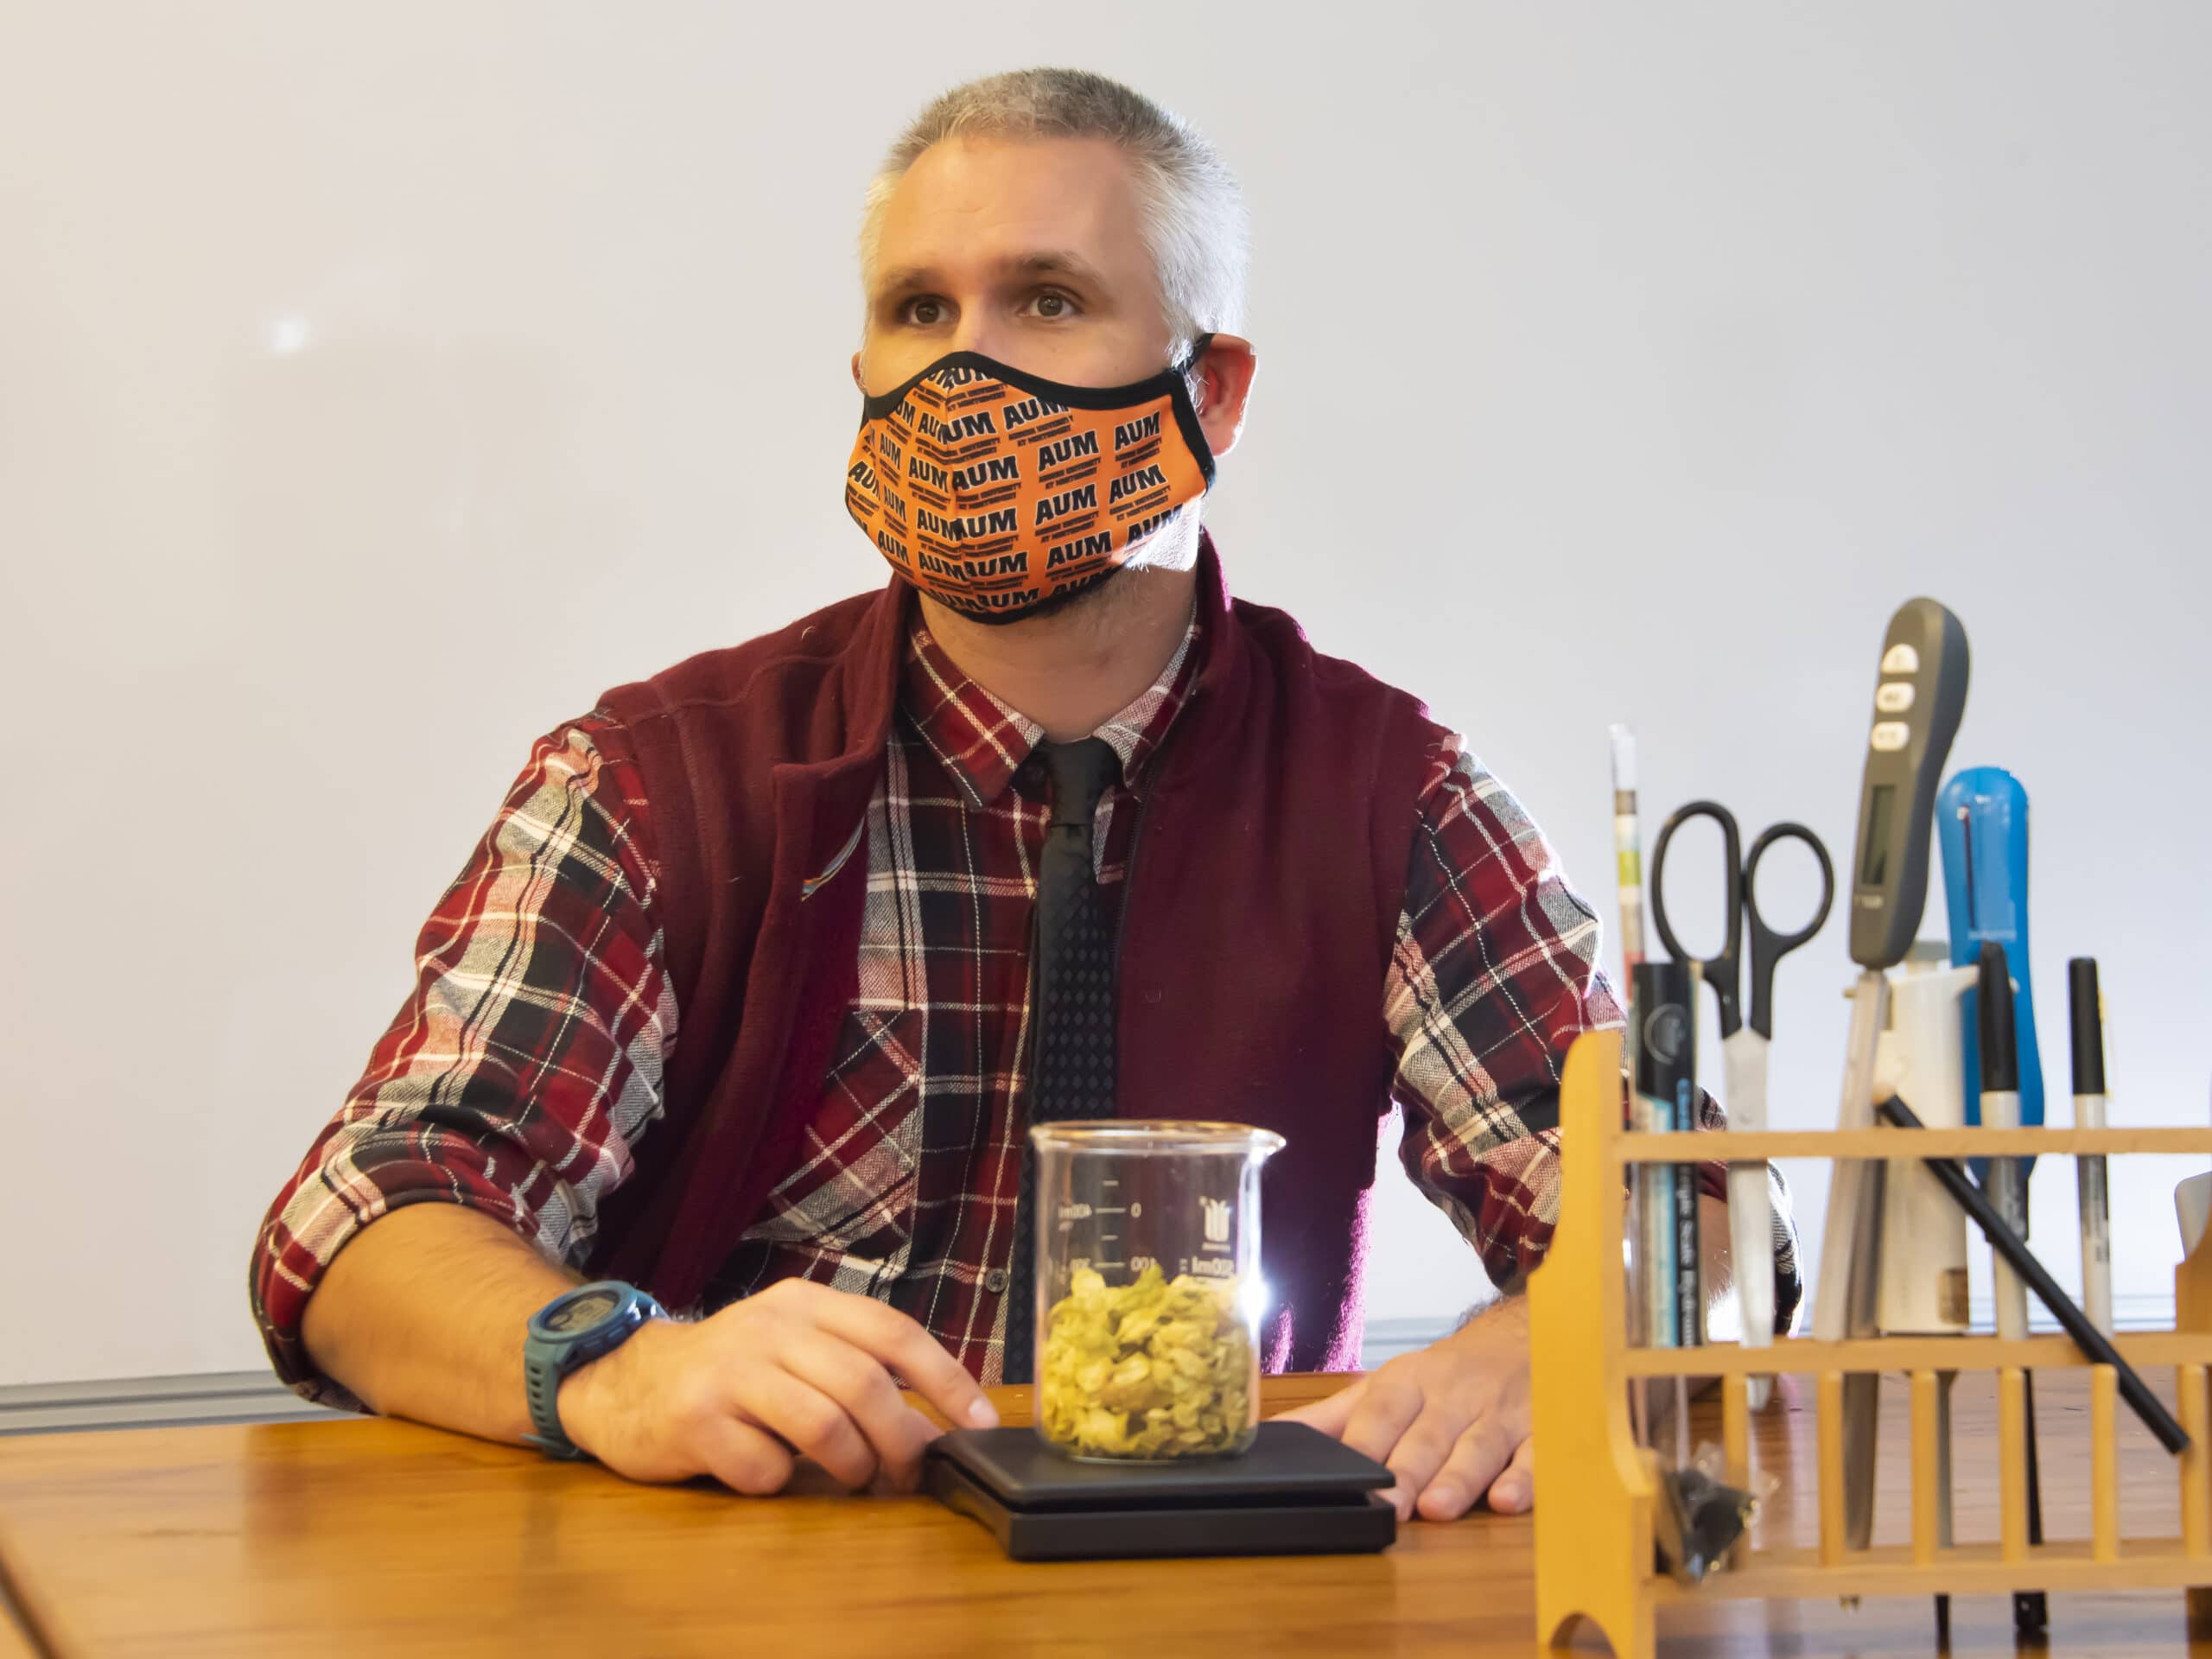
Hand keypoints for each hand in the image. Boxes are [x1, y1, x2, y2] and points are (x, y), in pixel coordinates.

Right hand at [557, 1279, 998, 1495]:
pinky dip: (779, 1482)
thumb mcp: (795, 1345)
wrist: (627, 1380)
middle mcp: (769, 1326)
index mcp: (806, 1302)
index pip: (894, 1333)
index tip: (980, 1426)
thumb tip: (940, 1423)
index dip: (946, 1381)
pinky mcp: (695, 1420)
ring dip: (851, 1465)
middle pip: (863, 1384)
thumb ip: (858, 1368)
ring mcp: (729, 1371)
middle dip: (902, 1439)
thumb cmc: (732, 1370)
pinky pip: (764, 1467)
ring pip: (822, 1426)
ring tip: (852, 1477)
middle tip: (911, 1473)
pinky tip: (765, 1469)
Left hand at [1275, 1296, 1531, 1522]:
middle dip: (1408, 1471)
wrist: (1521, 1338)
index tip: (1347, 1474)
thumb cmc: (1442, 1376)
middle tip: (1389, 1505)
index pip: (1381, 1411)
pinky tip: (1509, 1501)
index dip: (1364, 1443)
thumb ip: (1333, 1417)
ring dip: (1459, 1478)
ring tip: (1438, 1509)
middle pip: (1428, 1436)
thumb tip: (1271, 1440)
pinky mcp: (1540, 1431)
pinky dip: (1525, 1479)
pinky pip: (1536, 1456)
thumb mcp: (1386, 1385)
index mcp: (1408, 1383)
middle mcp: (1453, 1396)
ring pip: (1478, 1447)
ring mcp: (1499, 1413)